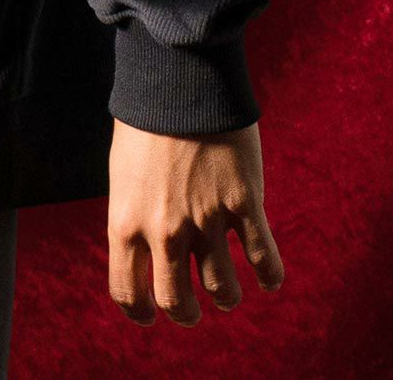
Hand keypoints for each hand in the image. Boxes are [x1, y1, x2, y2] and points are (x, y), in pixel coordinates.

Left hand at [106, 117, 284, 326]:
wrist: (177, 77)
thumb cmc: (145, 120)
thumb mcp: (124, 173)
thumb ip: (134, 213)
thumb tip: (145, 249)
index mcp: (125, 221)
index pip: (127, 291)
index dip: (139, 312)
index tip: (150, 315)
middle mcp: (164, 229)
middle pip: (177, 301)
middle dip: (186, 313)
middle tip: (193, 310)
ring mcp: (205, 219)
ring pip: (222, 288)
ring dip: (226, 297)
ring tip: (227, 295)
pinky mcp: (243, 203)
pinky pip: (261, 257)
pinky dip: (268, 275)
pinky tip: (269, 279)